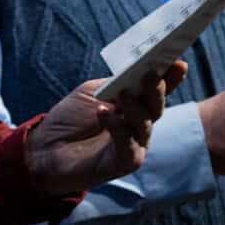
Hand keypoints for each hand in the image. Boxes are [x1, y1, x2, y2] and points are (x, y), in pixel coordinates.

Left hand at [26, 66, 178, 194]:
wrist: (46, 149)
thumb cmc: (70, 118)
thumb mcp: (92, 93)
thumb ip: (115, 83)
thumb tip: (137, 70)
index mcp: (133, 105)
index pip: (156, 89)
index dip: (170, 77)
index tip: (178, 62)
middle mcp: (138, 124)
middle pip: (155, 106)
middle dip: (157, 89)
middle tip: (152, 74)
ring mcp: (134, 144)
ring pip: (145, 124)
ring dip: (135, 107)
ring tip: (123, 93)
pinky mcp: (124, 162)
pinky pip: (128, 145)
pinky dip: (117, 127)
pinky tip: (103, 113)